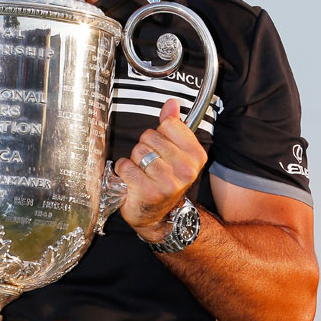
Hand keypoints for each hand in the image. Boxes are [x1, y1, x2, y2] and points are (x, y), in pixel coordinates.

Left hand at [115, 99, 206, 239]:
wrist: (157, 217)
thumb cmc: (164, 181)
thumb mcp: (174, 153)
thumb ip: (173, 126)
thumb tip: (172, 103)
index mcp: (196, 155)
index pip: (168, 124)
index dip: (160, 134)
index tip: (163, 149)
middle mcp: (186, 169)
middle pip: (150, 136)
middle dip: (145, 148)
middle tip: (151, 165)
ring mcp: (168, 182)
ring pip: (138, 151)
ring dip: (134, 161)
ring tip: (143, 174)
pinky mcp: (148, 191)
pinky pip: (125, 166)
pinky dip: (123, 172)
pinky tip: (132, 181)